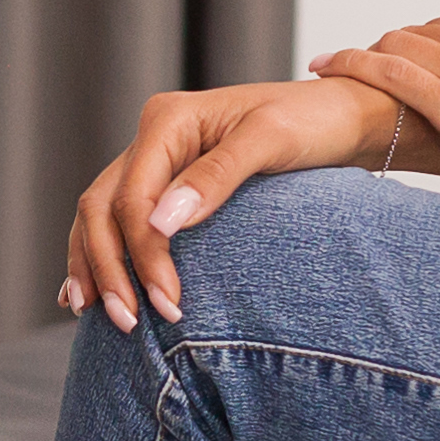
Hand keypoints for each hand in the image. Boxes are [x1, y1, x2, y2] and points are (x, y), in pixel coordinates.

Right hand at [62, 79, 395, 331]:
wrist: (345, 118)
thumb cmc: (314, 121)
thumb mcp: (271, 140)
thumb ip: (216, 176)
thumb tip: (162, 222)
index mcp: (168, 120)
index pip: (132, 197)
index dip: (142, 253)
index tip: (167, 303)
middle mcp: (153, 138)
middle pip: (102, 208)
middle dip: (109, 268)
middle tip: (128, 322)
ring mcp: (157, 162)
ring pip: (100, 217)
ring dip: (97, 267)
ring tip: (99, 316)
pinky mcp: (168, 185)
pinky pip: (119, 222)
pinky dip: (105, 256)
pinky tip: (95, 291)